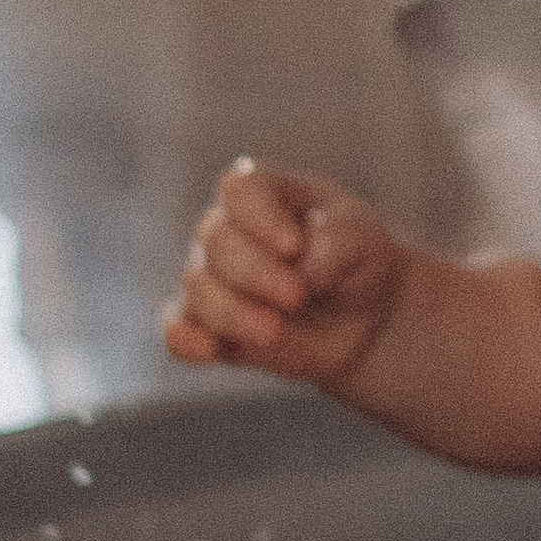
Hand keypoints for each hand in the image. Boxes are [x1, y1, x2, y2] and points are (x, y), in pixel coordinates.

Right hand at [164, 159, 406, 385]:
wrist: (362, 317)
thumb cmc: (357, 262)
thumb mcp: (363, 242)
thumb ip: (333, 246)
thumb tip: (298, 270)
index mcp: (266, 194)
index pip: (240, 189)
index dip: (260, 218)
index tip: (293, 246)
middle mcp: (227, 229)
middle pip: (216, 240)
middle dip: (255, 273)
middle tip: (298, 297)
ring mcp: (211, 276)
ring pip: (198, 288)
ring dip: (233, 313)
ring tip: (275, 332)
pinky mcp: (206, 324)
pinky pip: (177, 330)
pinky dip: (188, 340)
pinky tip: (213, 350)